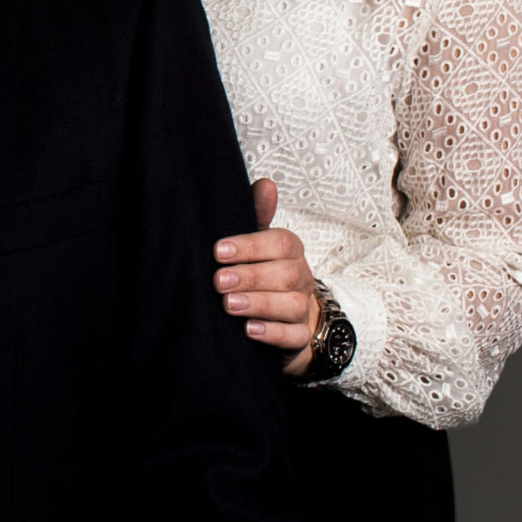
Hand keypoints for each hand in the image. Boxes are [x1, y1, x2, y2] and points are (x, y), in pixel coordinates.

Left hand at [214, 175, 321, 374]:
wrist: (286, 317)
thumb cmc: (263, 273)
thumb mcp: (256, 243)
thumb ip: (257, 215)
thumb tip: (266, 184)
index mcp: (290, 252)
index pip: (281, 243)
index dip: (250, 246)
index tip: (218, 251)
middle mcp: (301, 278)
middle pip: (287, 274)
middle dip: (250, 276)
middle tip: (218, 281)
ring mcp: (303, 310)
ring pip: (292, 305)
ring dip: (258, 304)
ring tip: (229, 305)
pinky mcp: (301, 338)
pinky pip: (294, 336)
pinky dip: (272, 333)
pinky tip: (249, 330)